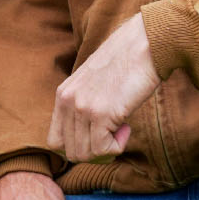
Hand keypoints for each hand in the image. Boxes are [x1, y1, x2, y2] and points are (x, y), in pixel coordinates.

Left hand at [47, 14, 160, 161]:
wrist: (143, 45)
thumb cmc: (125, 65)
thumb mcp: (92, 84)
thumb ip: (82, 105)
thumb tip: (85, 141)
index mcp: (62, 94)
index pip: (55, 142)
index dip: (77, 147)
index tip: (97, 138)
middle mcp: (67, 101)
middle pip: (71, 152)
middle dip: (95, 152)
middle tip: (113, 134)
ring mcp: (82, 107)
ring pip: (86, 154)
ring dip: (107, 149)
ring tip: (121, 128)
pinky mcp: (101, 113)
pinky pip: (103, 149)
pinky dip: (117, 146)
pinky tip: (126, 127)